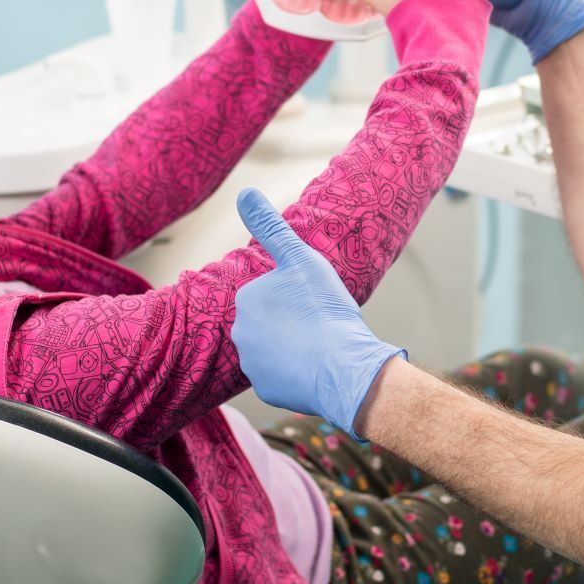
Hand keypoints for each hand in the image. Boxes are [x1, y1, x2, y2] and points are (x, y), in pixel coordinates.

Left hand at [231, 189, 403, 438]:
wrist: (343, 367)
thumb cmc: (324, 310)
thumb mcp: (301, 258)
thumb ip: (271, 227)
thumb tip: (244, 192)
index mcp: (246, 299)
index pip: (270, 292)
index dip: (295, 295)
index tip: (314, 301)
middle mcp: (240, 333)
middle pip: (270, 321)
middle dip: (290, 322)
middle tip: (319, 323)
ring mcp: (252, 365)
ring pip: (274, 349)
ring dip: (293, 347)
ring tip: (321, 345)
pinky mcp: (266, 391)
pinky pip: (281, 377)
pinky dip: (296, 373)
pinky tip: (317, 367)